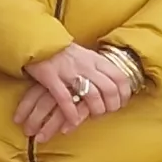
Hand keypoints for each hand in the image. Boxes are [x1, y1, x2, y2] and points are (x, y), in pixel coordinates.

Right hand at [17, 46, 132, 138]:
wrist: (37, 40)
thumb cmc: (62, 51)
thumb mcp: (85, 54)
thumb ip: (97, 67)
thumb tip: (112, 83)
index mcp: (95, 59)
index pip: (119, 78)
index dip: (124, 94)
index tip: (121, 104)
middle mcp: (86, 65)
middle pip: (108, 89)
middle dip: (111, 105)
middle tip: (106, 112)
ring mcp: (68, 71)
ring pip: (91, 95)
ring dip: (95, 110)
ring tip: (91, 116)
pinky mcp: (51, 77)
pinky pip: (65, 98)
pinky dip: (71, 112)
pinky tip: (73, 121)